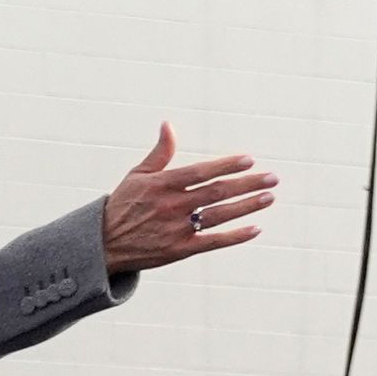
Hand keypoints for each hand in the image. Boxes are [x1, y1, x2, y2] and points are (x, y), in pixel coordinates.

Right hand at [98, 124, 276, 272]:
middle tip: (272, 178)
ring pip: (219, 216)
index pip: (201, 172)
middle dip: (247, 184)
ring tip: (269, 197)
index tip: (249, 159)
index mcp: (162, 185)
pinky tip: (255, 229)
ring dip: (247, 206)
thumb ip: (159, 152)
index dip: (226, 165)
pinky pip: (213, 242)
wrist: (104, 245)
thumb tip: (169, 125)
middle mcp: (172, 207)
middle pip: (217, 193)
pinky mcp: (179, 250)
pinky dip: (235, 237)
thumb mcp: (137, 175)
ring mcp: (177, 230)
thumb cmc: (123, 205)